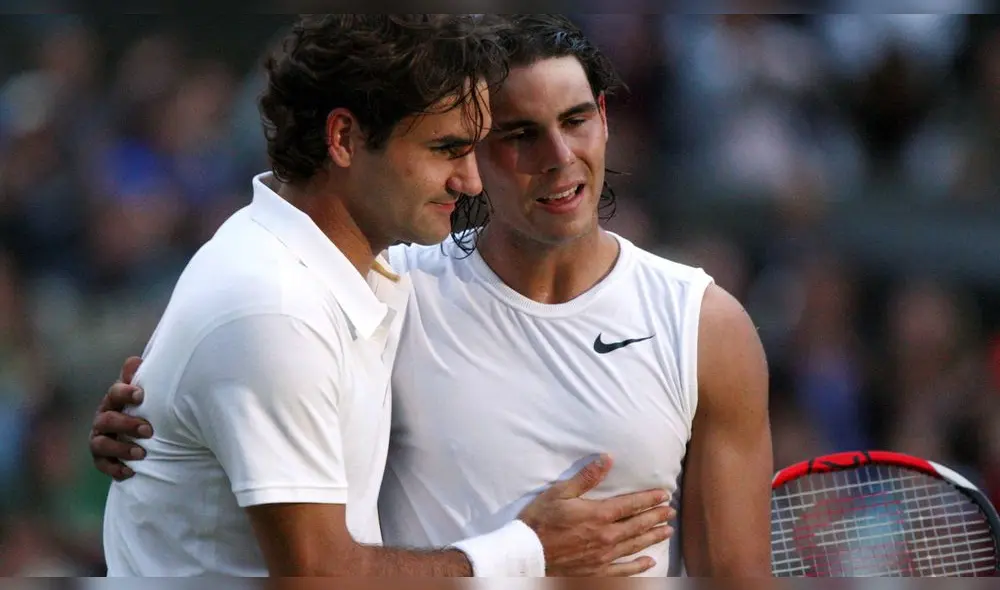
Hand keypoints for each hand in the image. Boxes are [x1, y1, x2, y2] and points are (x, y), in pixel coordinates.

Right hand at [89, 356, 150, 479]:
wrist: (142, 434)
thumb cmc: (144, 408)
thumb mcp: (143, 393)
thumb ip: (139, 377)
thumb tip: (136, 360)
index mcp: (114, 400)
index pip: (114, 393)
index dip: (125, 393)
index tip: (141, 395)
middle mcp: (103, 419)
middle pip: (107, 420)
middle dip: (127, 425)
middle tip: (149, 430)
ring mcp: (100, 439)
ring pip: (101, 444)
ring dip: (121, 449)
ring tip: (142, 453)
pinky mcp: (101, 459)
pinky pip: (102, 466)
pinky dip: (115, 469)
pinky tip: (130, 472)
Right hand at [518, 454, 675, 576]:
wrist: (527, 554)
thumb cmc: (541, 520)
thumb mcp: (560, 493)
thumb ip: (586, 477)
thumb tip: (607, 459)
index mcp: (599, 515)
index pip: (632, 505)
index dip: (650, 499)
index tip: (664, 495)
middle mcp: (607, 536)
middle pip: (638, 525)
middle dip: (656, 517)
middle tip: (670, 511)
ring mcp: (604, 556)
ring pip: (635, 545)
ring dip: (652, 537)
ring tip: (667, 531)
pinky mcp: (597, 571)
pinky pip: (624, 570)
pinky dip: (638, 566)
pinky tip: (649, 562)